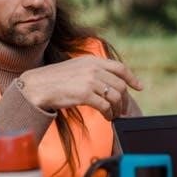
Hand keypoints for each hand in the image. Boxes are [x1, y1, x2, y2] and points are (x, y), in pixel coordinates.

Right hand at [20, 56, 142, 119]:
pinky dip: (109, 114)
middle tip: (122, 110)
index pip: (119, 68)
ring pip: (115, 96)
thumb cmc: (54, 80)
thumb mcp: (75, 67)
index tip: (139, 86)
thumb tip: (108, 82)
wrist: (37, 86)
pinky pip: (106, 106)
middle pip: (120, 85)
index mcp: (91, 60)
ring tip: (113, 115)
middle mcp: (93, 68)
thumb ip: (91, 71)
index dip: (132, 78)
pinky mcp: (85, 94)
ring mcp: (89, 80)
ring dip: (117, 109)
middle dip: (124, 100)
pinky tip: (106, 117)